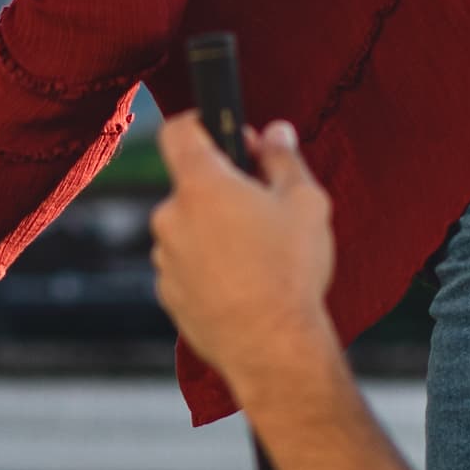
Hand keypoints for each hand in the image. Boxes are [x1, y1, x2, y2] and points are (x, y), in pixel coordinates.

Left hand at [149, 116, 340, 393]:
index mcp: (201, 185)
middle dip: (222, 189)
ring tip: (258, 256)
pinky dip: (208, 267)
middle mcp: (171, 217)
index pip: (178, 131)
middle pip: (190, 186)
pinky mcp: (167, 293)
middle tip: (263, 207)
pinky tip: (243, 285)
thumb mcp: (304, 202)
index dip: (200, 122)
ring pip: (189, 228)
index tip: (223, 131)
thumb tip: (276, 133)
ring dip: (215, 231)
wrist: (271, 347)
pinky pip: (186, 265)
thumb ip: (284, 159)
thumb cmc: (290, 271)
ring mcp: (165, 257)